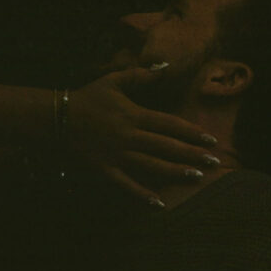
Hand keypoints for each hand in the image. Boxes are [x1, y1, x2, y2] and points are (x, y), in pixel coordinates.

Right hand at [67, 67, 219, 203]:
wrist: (55, 117)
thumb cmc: (87, 97)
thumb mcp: (113, 80)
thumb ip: (141, 75)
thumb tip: (165, 66)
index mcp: (133, 114)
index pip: (169, 124)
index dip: (192, 132)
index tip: (211, 139)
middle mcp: (128, 135)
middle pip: (166, 146)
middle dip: (192, 154)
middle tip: (215, 161)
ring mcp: (117, 154)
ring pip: (152, 165)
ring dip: (175, 172)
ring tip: (197, 177)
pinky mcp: (105, 169)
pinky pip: (126, 184)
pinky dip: (142, 195)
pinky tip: (159, 204)